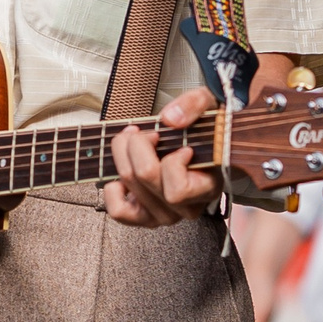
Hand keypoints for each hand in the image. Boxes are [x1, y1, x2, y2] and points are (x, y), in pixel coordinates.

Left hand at [104, 86, 220, 227]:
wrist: (205, 148)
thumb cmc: (205, 131)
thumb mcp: (209, 105)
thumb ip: (195, 105)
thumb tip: (170, 119)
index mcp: (208, 188)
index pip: (178, 189)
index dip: (173, 162)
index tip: (183, 147)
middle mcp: (185, 208)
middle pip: (146, 176)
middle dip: (138, 144)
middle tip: (146, 133)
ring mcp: (164, 215)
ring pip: (129, 183)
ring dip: (123, 155)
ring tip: (133, 143)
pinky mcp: (144, 216)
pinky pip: (118, 210)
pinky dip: (113, 188)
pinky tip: (124, 173)